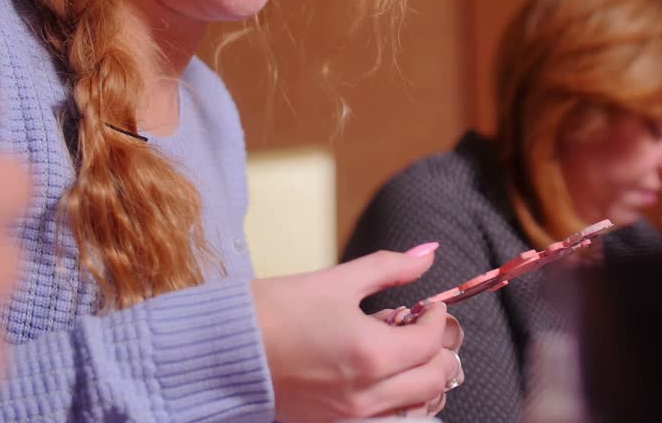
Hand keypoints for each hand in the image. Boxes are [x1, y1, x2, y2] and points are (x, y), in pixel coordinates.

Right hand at [253, 246, 462, 421]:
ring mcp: (350, 417)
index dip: (436, 317)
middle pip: (434, 381)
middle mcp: (367, 394)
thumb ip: (390, 268)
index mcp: (372, 354)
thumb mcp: (337, 280)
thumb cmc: (273, 311)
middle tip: (421, 327)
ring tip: (402, 351)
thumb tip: (427, 254)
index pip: (430, 341)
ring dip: (421, 378)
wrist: (223, 348)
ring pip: (416, 406)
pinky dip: (397, 398)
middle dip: (438, 350)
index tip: (427, 304)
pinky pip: (387, 418)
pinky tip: (380, 374)